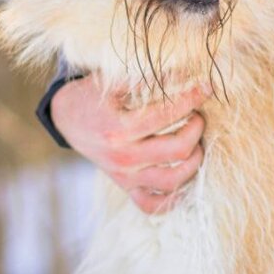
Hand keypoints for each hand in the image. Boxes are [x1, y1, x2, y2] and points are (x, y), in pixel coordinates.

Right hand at [50, 76, 210, 214]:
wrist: (67, 118)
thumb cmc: (92, 96)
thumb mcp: (109, 80)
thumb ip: (142, 76)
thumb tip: (181, 69)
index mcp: (119, 129)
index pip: (167, 114)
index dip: (192, 97)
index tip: (206, 87)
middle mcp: (123, 157)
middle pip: (178, 149)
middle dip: (197, 129)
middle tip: (199, 116)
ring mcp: (125, 176)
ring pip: (173, 180)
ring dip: (194, 161)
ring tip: (196, 144)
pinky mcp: (126, 187)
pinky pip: (153, 204)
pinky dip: (172, 197)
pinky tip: (183, 177)